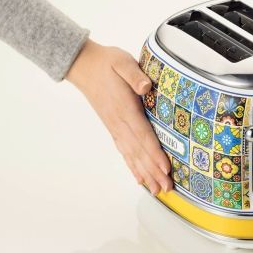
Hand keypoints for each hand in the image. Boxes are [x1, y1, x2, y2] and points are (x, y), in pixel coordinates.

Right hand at [66, 39, 171, 194]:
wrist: (84, 65)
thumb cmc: (107, 62)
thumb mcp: (122, 62)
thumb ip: (134, 74)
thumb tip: (145, 86)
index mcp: (125, 108)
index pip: (143, 135)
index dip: (155, 153)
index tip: (166, 167)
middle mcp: (119, 122)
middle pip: (140, 151)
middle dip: (154, 171)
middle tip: (168, 188)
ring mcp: (115, 127)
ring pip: (132, 155)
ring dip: (145, 174)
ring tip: (157, 190)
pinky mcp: (113, 127)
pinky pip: (124, 151)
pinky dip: (132, 166)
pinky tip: (139, 179)